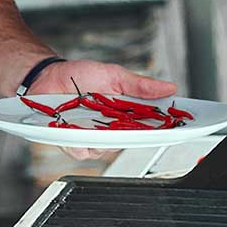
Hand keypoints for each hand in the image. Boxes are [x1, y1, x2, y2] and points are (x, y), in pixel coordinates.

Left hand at [30, 60, 177, 160]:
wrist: (47, 76)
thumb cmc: (79, 76)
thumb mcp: (113, 75)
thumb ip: (139, 85)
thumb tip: (169, 87)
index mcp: (124, 114)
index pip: (150, 126)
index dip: (165, 129)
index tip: (179, 127)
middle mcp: (110, 129)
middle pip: (130, 142)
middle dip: (134, 136)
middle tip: (135, 125)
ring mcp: (91, 137)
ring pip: (105, 149)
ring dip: (102, 138)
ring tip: (96, 122)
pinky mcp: (71, 142)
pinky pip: (81, 150)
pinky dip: (80, 142)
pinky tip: (76, 131)